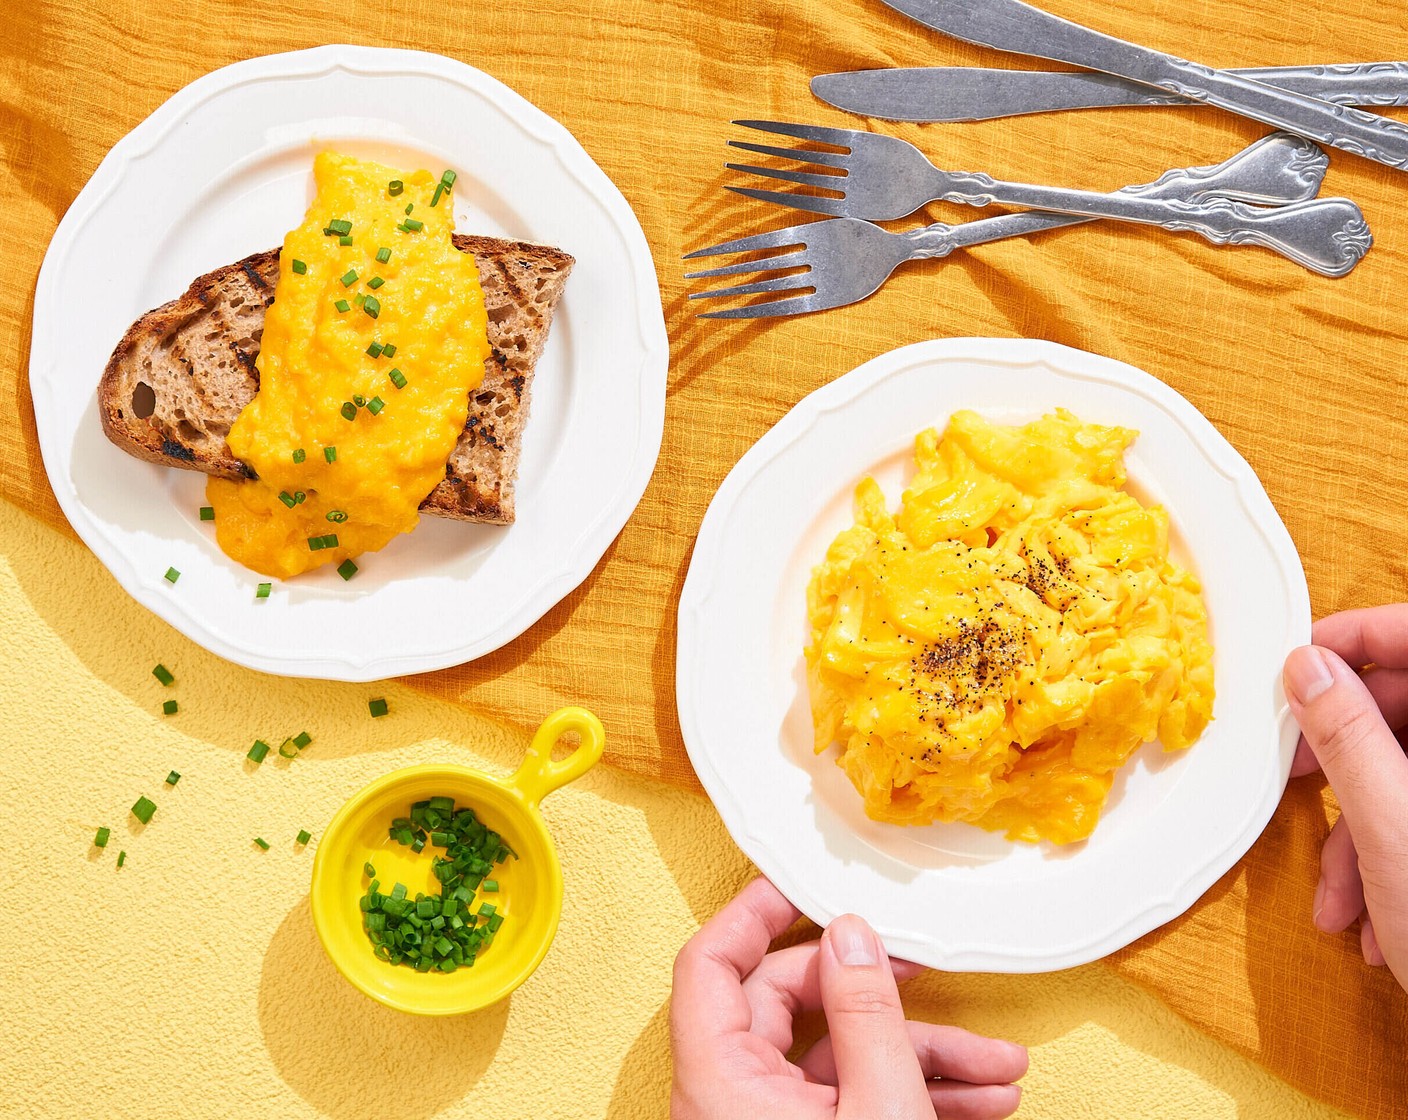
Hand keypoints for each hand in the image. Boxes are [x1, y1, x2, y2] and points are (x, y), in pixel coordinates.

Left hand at [670, 877, 1027, 1118]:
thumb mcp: (878, 1111)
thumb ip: (865, 1015)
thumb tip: (850, 934)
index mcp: (721, 1080)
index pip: (711, 965)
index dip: (752, 914)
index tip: (801, 883)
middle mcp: (733, 1098)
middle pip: (790, 1006)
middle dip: (878, 994)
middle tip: (931, 972)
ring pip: (836, 1059)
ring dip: (919, 1054)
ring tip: (997, 1067)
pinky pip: (849, 1100)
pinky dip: (909, 1092)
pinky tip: (979, 1100)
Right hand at [1283, 604, 1407, 986]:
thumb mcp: (1394, 828)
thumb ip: (1348, 737)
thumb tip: (1309, 667)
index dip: (1357, 637)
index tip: (1297, 663)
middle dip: (1344, 752)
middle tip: (1296, 773)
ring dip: (1359, 830)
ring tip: (1337, 892)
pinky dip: (1389, 862)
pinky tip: (1373, 920)